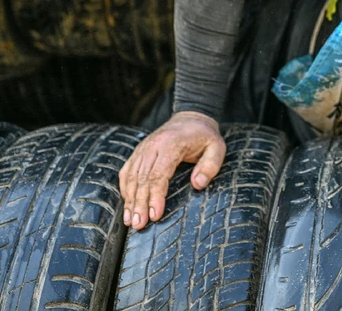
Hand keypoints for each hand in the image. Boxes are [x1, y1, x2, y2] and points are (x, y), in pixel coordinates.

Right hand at [118, 111, 225, 229]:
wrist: (190, 117)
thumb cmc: (204, 136)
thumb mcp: (217, 147)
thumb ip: (210, 165)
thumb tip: (198, 185)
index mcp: (171, 144)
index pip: (159, 174)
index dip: (155, 196)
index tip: (155, 215)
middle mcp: (152, 145)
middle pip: (142, 178)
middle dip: (139, 204)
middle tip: (138, 225)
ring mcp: (143, 148)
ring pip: (131, 176)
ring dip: (130, 200)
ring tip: (130, 221)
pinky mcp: (138, 152)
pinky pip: (127, 171)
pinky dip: (125, 189)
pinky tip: (127, 204)